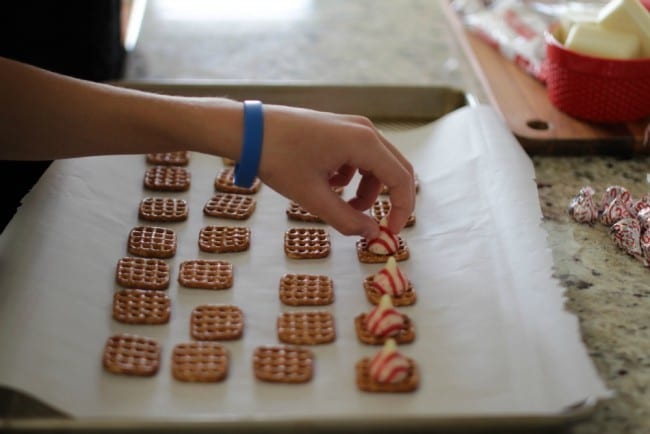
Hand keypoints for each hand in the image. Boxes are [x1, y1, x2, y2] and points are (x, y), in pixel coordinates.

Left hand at [258, 104, 414, 238]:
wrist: (249, 130)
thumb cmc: (279, 159)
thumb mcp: (312, 197)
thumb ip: (347, 219)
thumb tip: (373, 233)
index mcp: (364, 142)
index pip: (401, 179)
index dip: (402, 209)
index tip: (391, 233)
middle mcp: (365, 130)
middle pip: (395, 169)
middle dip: (391, 201)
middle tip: (379, 226)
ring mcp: (353, 126)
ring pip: (377, 165)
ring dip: (367, 191)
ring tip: (341, 206)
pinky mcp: (340, 129)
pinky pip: (360, 158)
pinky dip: (352, 177)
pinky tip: (327, 184)